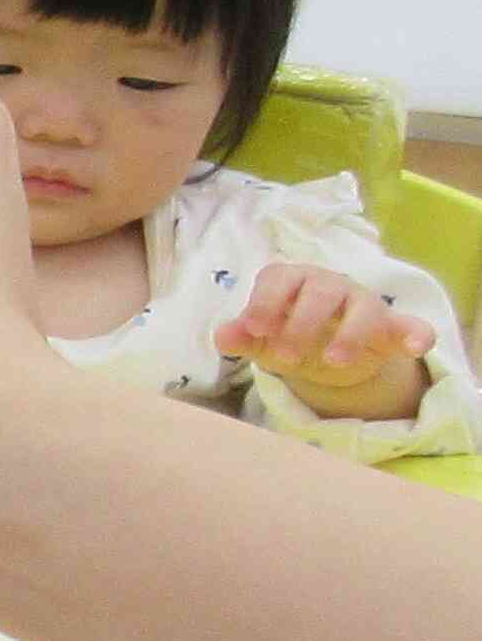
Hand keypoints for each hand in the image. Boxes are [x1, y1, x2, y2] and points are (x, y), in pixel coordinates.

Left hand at [218, 261, 434, 415]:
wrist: (323, 353)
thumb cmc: (287, 334)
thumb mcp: (263, 340)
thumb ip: (243, 337)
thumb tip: (223, 336)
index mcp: (291, 281)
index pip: (278, 278)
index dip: (266, 302)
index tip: (256, 330)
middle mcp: (329, 285)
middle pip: (320, 292)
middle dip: (302, 323)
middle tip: (287, 358)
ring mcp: (363, 303)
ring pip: (364, 307)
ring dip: (351, 334)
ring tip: (334, 361)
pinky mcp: (392, 326)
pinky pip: (410, 325)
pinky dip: (417, 333)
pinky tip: (416, 347)